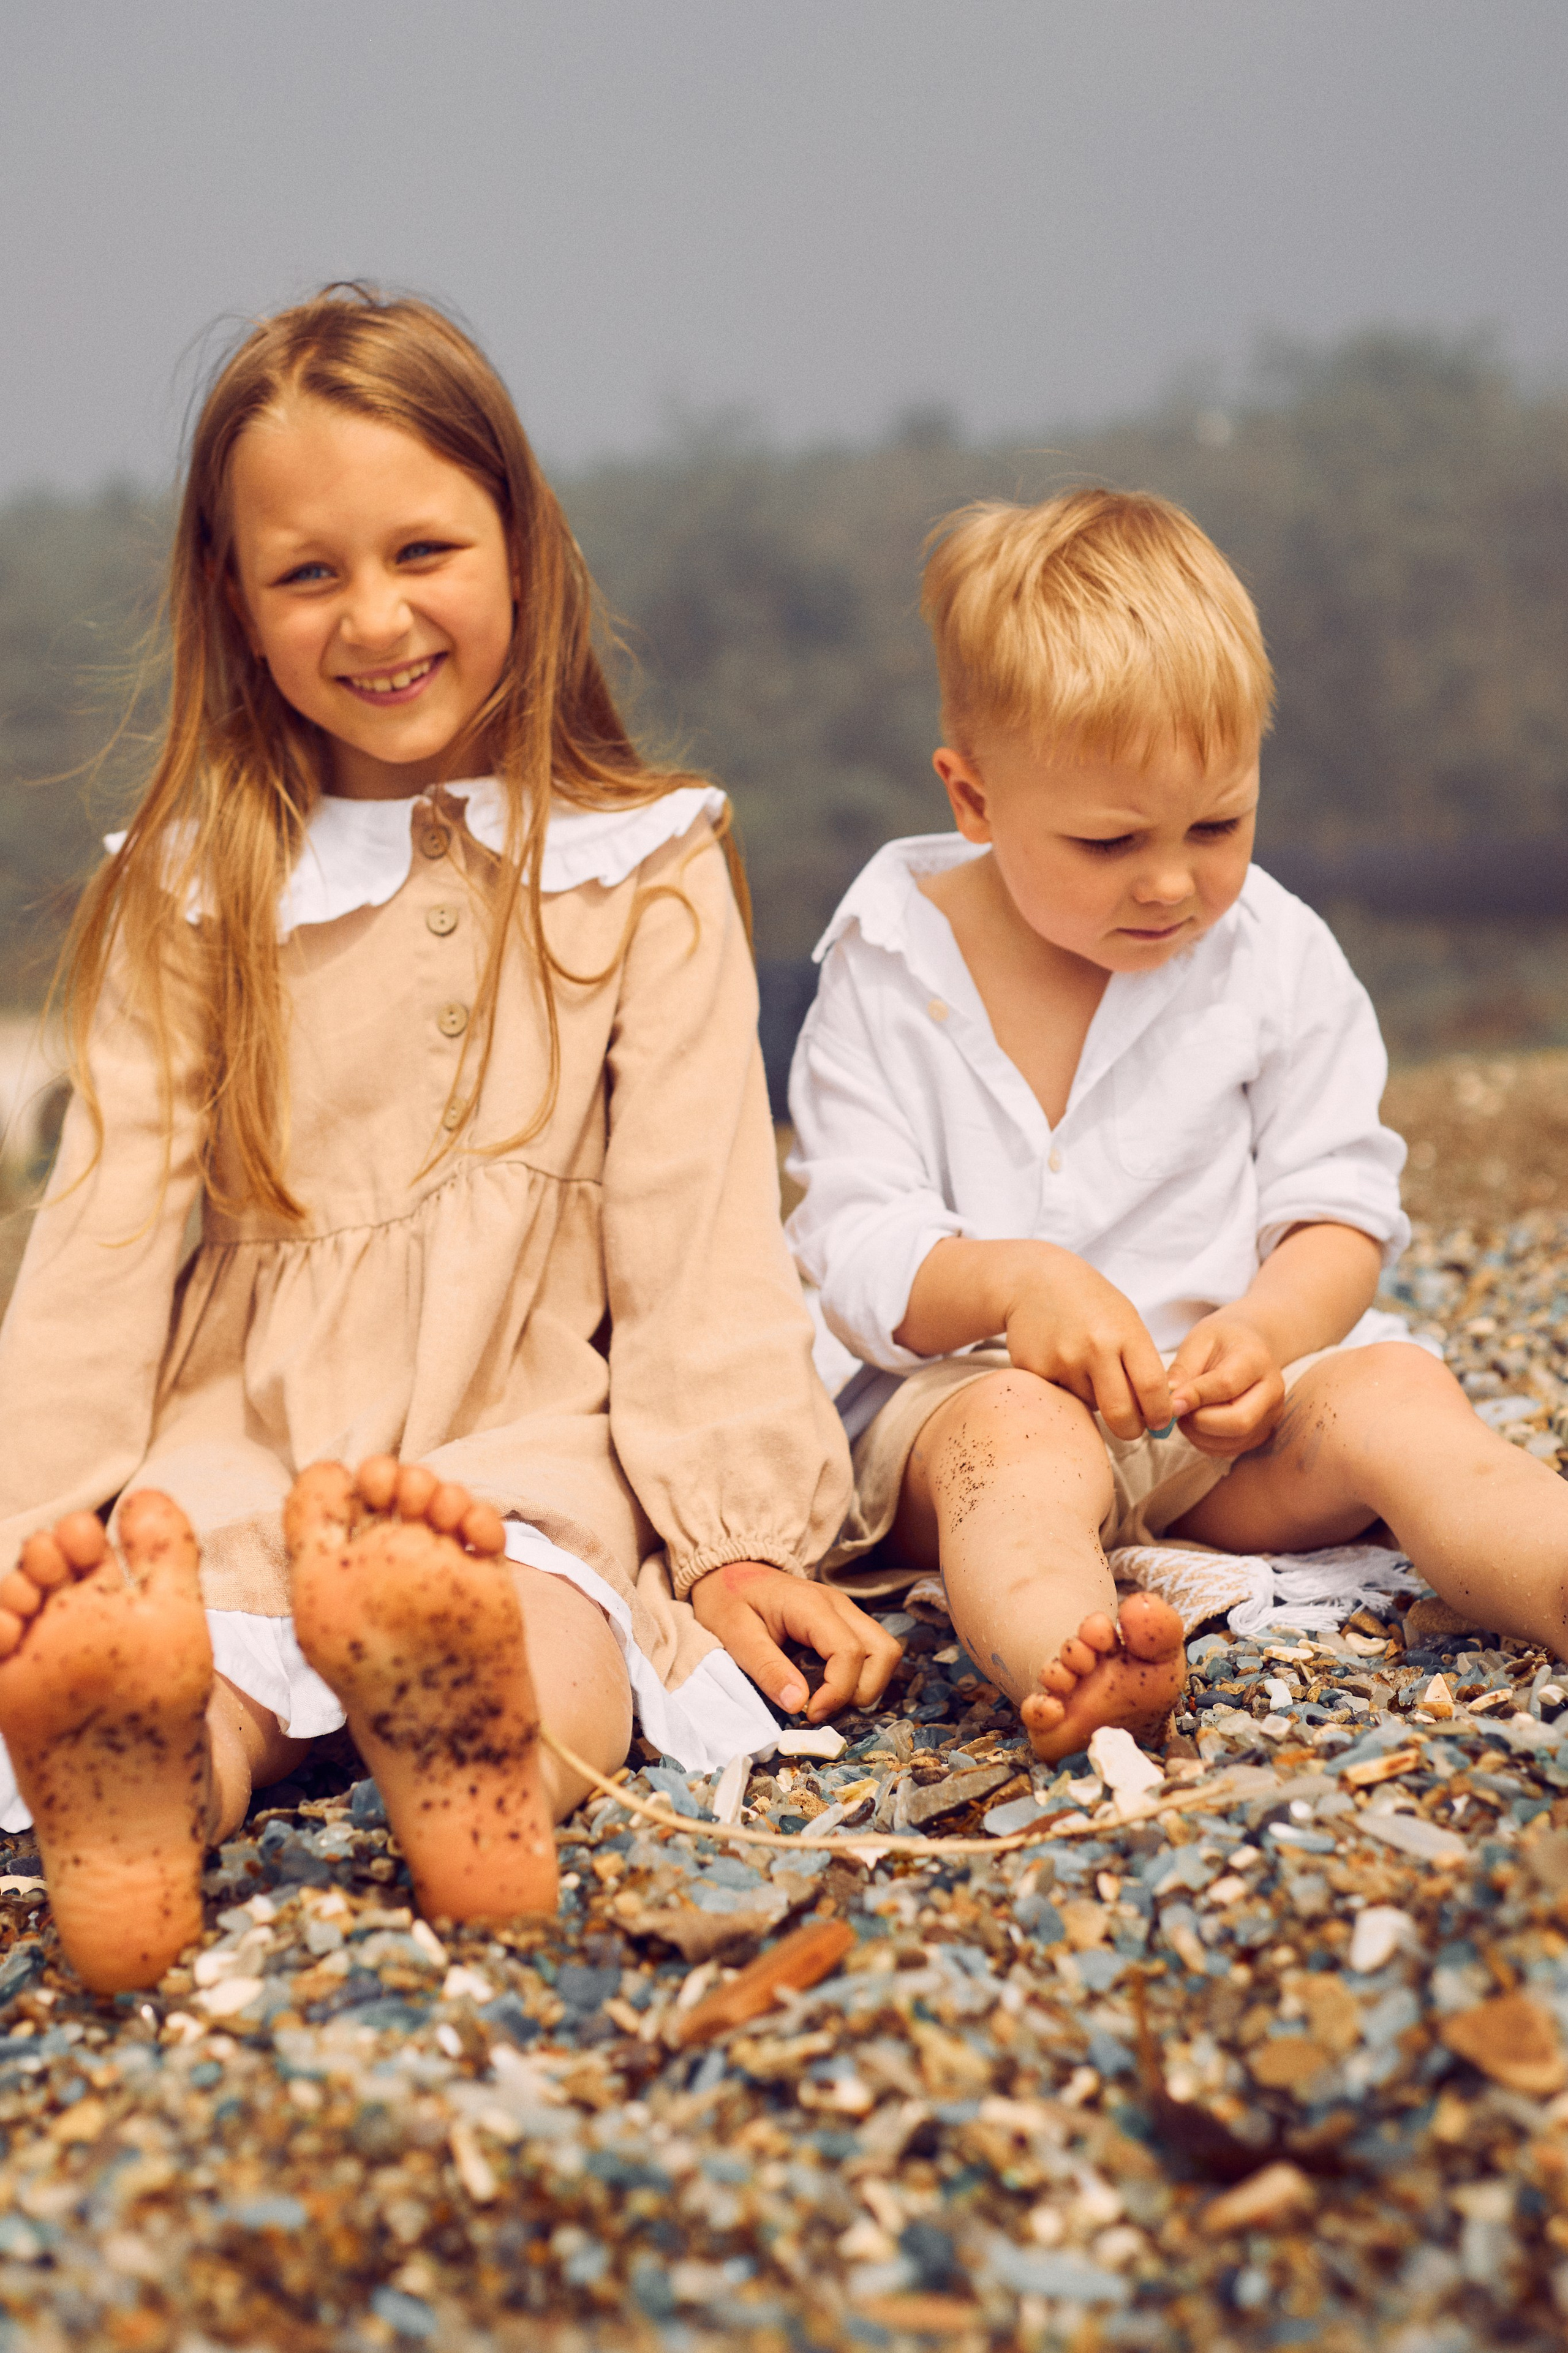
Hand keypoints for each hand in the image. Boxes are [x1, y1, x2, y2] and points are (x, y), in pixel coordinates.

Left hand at [690, 1561, 903, 1722]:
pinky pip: (870, 1652)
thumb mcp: (735, 1635)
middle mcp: (840, 1606)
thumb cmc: (729, 1601)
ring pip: (885, 1652)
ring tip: (827, 1699)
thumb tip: (799, 1705)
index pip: (850, 1652)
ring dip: (866, 1685)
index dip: (838, 1691)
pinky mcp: (844, 1622)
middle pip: (884, 1651)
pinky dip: (859, 1676)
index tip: (810, 1713)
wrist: (729, 1572)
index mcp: (812, 1606)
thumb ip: (767, 1669)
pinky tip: (826, 1685)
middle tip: (823, 1707)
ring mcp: (846, 1612)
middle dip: (862, 1691)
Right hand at [1001, 1245, 1173, 1440]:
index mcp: (1125, 1333)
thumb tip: (1157, 1414)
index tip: (1160, 1422)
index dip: (1160, 1414)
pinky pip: (1062, 1398)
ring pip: (1090, 1406)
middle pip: (1121, 1413)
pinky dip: (1068, 1390)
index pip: (1152, 1388)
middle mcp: (1095, 1347)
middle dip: (1131, 1430)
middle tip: (1132, 1427)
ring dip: (1095, 1400)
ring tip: (1085, 1367)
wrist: (1034, 1281)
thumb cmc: (1091, 1304)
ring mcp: (1062, 1360)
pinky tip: (1062, 1362)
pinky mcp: (1035, 1370)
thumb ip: (1142, 1364)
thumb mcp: (1126, 1321)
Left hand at [1167, 1310, 1285, 1458]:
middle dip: (1199, 1422)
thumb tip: (1169, 1402)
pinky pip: (1231, 1449)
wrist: (1250, 1346)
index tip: (1170, 1401)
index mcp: (1256, 1359)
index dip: (1195, 1397)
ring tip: (1185, 1413)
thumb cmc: (1221, 1340)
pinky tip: (1197, 1422)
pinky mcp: (1262, 1433)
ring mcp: (1271, 1415)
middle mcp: (1272, 1390)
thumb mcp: (1199, 1341)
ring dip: (1199, 1434)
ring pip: (1233, 1441)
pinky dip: (1206, 1442)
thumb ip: (1183, 1370)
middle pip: (1239, 1421)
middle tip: (1178, 1410)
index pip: (1227, 1385)